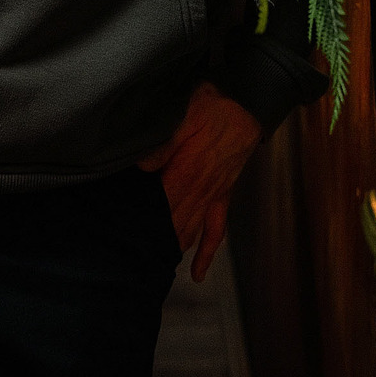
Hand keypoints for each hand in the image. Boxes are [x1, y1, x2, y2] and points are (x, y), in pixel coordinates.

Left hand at [139, 82, 261, 283]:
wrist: (248, 102)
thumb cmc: (214, 103)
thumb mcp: (186, 111)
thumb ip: (165, 140)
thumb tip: (143, 167)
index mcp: (189, 170)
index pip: (162, 203)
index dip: (145, 219)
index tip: (127, 234)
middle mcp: (202, 189)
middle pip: (174, 221)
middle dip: (155, 238)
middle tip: (132, 257)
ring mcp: (214, 195)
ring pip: (191, 230)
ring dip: (174, 246)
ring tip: (153, 265)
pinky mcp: (224, 195)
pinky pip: (217, 230)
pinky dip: (207, 253)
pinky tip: (197, 273)